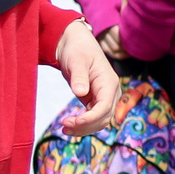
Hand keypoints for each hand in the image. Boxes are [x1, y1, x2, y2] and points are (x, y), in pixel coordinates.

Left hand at [55, 20, 121, 134]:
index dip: (90, 118)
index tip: (73, 122)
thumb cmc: (77, 49)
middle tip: (64, 126)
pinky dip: (83, 124)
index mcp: (109, 82)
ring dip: (84, 128)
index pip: (105, 107)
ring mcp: (104, 97)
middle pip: (104, 117)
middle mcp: (110, 92)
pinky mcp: (96, 100)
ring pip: (100, 121)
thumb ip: (79, 76)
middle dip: (85, 126)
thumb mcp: (76, 60)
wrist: (76, 44)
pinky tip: (69, 125)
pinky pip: (93, 117)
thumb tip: (80, 93)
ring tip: (64, 129)